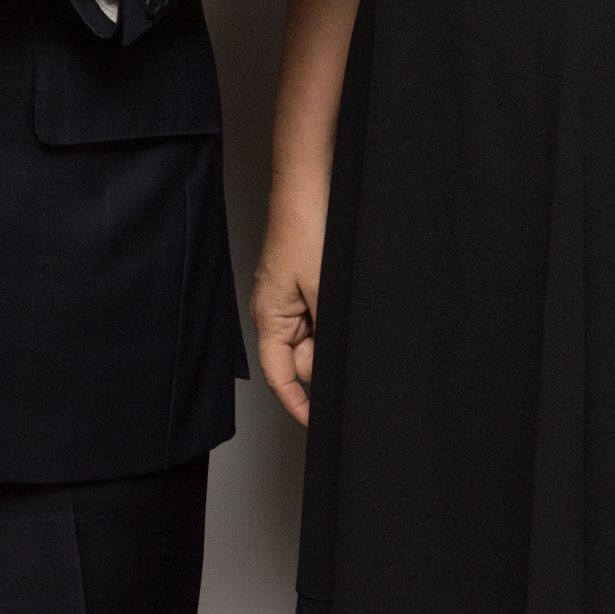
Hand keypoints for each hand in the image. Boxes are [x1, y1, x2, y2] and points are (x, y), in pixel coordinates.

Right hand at [248, 198, 326, 427]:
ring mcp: (291, 300)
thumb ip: (325, 334)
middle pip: (301, 359)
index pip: (278, 375)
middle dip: (325, 358)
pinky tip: (341, 299)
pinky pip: (320, 317)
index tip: (316, 423)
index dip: (296, 403)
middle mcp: (276, 313)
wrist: (308, 190)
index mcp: (269, 317)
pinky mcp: (304, 287)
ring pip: (316, 339)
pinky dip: (333, 318)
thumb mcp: (321, 288)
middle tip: (344, 335)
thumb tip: (328, 370)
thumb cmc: (304, 231)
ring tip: (340, 301)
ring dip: (333, 334)